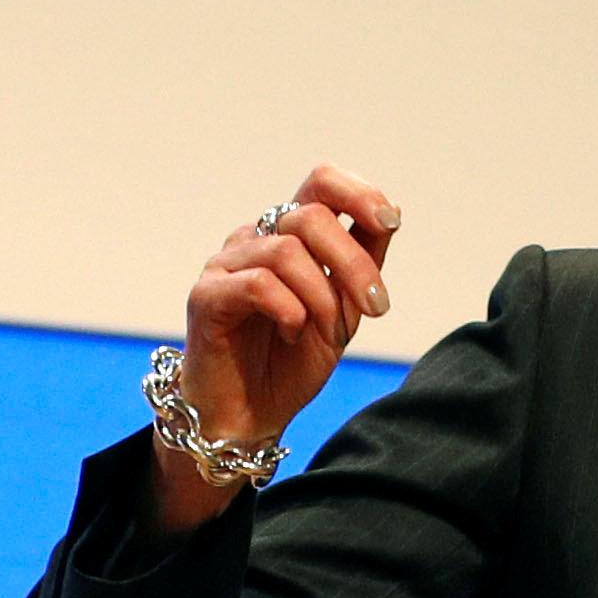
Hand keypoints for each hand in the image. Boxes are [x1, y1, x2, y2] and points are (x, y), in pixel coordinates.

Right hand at [157, 162, 401, 528]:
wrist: (250, 415)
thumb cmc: (292, 361)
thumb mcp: (344, 310)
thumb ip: (363, 262)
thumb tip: (391, 211)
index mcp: (290, 235)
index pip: (321, 183)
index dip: (359, 193)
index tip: (390, 222)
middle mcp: (256, 239)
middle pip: (311, 216)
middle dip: (354, 264)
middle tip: (376, 309)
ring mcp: (227, 264)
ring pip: (287, 251)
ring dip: (323, 298)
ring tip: (326, 334)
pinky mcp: (206, 295)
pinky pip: (258, 283)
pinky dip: (290, 310)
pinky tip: (294, 334)